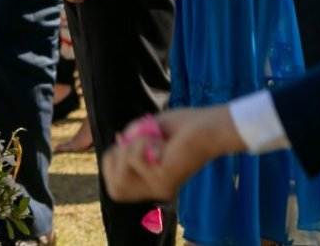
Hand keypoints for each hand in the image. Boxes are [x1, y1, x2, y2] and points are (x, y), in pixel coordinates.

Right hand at [101, 106, 242, 204]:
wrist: (207, 128)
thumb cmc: (181, 128)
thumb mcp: (145, 134)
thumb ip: (128, 144)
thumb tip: (116, 144)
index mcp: (151, 184)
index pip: (114, 188)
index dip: (113, 161)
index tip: (131, 143)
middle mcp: (154, 191)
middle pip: (113, 188)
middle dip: (117, 158)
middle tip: (138, 142)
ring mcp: (158, 187)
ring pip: (120, 171)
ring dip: (131, 147)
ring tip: (152, 140)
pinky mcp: (162, 179)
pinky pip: (134, 157)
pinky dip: (143, 140)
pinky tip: (163, 141)